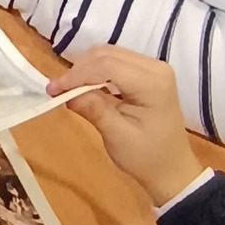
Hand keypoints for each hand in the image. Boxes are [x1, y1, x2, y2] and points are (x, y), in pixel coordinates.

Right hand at [49, 47, 201, 206]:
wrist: (172, 169)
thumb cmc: (147, 157)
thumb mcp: (117, 137)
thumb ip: (94, 110)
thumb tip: (64, 93)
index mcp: (153, 83)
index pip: (106, 65)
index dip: (76, 75)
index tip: (52, 90)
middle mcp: (155, 67)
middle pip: (106, 55)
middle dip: (78, 70)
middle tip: (57, 91)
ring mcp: (152, 68)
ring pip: (108, 54)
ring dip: (85, 69)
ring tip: (68, 90)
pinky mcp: (146, 73)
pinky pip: (114, 62)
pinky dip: (95, 71)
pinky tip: (84, 87)